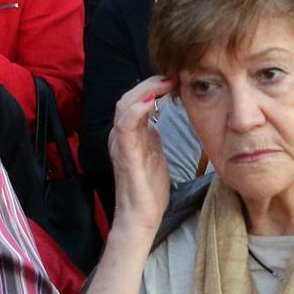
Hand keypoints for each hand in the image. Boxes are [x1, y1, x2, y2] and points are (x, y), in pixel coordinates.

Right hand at [108, 75, 175, 236]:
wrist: (142, 217)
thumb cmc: (148, 189)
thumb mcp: (155, 155)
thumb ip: (152, 137)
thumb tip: (157, 121)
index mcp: (128, 135)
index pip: (134, 100)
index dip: (151, 86)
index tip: (173, 79)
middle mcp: (120, 136)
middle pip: (127, 97)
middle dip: (149, 83)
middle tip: (172, 76)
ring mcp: (120, 144)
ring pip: (123, 106)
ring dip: (145, 90)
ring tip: (164, 83)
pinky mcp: (125, 155)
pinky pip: (125, 126)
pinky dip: (136, 110)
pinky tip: (151, 102)